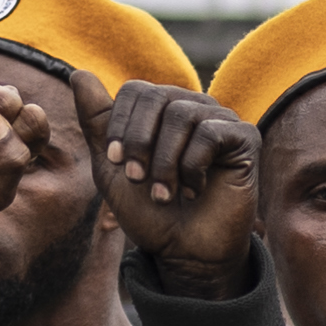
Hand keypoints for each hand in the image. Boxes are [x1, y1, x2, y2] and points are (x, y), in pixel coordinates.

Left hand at [93, 82, 262, 293]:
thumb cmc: (150, 211)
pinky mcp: (246, 138)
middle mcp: (193, 107)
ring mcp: (221, 120)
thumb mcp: (111, 167)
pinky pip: (210, 133)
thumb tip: (78, 73)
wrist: (185, 252)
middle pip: (157, 96)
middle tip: (138, 179)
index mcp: (162, 110)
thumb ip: (97, 121)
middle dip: (139, 141)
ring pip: (181, 115)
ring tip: (164, 194)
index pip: (136, 90)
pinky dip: (192, 166)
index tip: (116, 163)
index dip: (120, 125)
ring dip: (164, 162)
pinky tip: (194, 190)